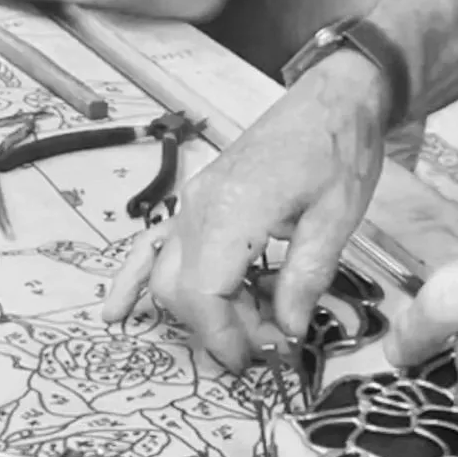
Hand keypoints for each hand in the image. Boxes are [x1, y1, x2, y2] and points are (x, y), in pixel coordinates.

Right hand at [105, 58, 385, 366]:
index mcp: (233, 212)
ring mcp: (190, 202)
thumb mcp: (337, 220)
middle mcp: (199, 208)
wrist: (331, 99)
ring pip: (167, 275)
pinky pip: (151, 245)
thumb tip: (286, 329)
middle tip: (269, 339)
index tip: (260, 357)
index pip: (205, 294)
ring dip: (198, 310)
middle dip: (220, 328)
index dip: (228, 336)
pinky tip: (119, 311)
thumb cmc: (339, 151)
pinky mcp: (195, 200)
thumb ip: (306, 280)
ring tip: (244, 323)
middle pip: (182, 291)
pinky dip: (135, 280)